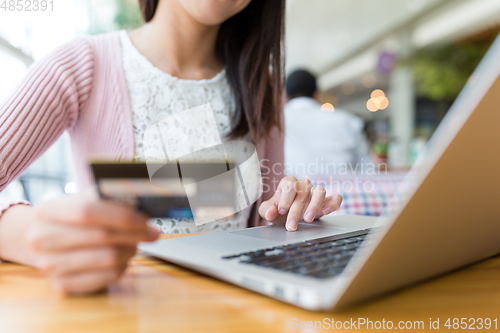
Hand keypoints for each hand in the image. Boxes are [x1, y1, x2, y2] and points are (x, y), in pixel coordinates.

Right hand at [25, 191, 158, 294]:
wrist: (41, 241)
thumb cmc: (70, 219)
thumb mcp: (82, 200)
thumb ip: (108, 198)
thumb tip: (139, 202)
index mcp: (49, 210)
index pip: (89, 212)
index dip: (121, 215)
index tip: (144, 219)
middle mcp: (43, 239)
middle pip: (101, 236)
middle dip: (134, 234)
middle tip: (151, 232)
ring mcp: (50, 265)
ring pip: (108, 258)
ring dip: (130, 250)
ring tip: (135, 243)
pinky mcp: (63, 286)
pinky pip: (107, 277)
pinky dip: (122, 267)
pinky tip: (122, 258)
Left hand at [258, 176, 341, 231]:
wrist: (287, 218)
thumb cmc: (278, 211)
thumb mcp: (268, 211)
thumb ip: (266, 210)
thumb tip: (271, 213)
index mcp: (289, 183)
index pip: (289, 185)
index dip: (286, 198)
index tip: (281, 211)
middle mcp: (303, 185)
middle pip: (303, 192)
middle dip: (296, 210)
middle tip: (291, 226)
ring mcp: (316, 192)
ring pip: (320, 191)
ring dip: (314, 205)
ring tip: (307, 219)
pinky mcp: (327, 201)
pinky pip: (335, 198)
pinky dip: (333, 204)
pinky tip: (326, 212)